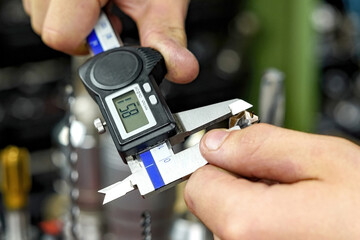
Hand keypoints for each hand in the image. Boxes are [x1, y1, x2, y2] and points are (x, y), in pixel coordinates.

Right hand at [22, 0, 198, 83]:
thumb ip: (166, 35)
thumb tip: (180, 68)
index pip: (61, 35)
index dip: (93, 47)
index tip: (114, 40)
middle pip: (50, 29)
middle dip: (85, 36)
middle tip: (113, 20)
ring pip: (44, 17)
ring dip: (76, 23)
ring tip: (105, 6)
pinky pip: (45, 4)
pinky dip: (69, 11)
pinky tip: (94, 0)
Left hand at [184, 123, 359, 239]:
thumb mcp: (321, 160)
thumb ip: (260, 146)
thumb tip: (217, 141)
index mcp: (245, 223)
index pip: (197, 181)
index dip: (218, 160)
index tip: (235, 150)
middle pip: (212, 201)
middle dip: (239, 180)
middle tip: (283, 177)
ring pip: (231, 218)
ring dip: (256, 202)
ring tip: (299, 201)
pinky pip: (248, 235)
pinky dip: (265, 221)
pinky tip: (297, 219)